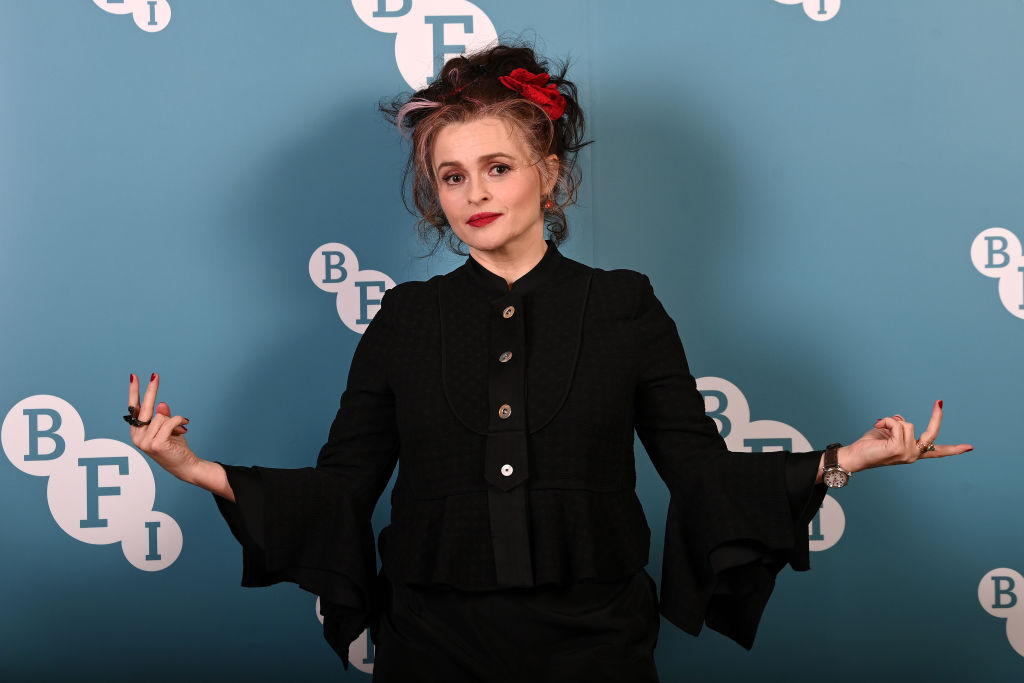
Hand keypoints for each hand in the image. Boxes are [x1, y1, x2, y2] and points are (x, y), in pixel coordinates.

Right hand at [127, 372, 197, 480]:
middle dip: (150, 390)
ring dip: (175, 420)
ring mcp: (144, 441)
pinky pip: (169, 421)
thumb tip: (161, 404)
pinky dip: (179, 421)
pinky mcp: (155, 444)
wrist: (185, 466)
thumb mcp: (168, 429)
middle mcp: (137, 437)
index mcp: (137, 432)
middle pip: (144, 408)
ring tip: (181, 429)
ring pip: (161, 416)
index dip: (134, 392)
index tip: (134, 376)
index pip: (134, 408)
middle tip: (154, 375)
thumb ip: (162, 417)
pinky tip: (185, 428)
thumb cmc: (175, 447)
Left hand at [837, 400, 972, 473]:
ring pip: (907, 424)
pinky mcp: (899, 449)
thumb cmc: (869, 444)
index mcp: (912, 452)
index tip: (970, 448)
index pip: (937, 452)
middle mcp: (913, 455)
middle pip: (932, 433)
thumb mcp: (888, 432)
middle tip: (939, 402)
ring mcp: (907, 453)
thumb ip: (899, 427)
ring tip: (880, 429)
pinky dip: (886, 422)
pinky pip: (897, 424)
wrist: (854, 456)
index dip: (954, 449)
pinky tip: (878, 428)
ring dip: (891, 422)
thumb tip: (902, 420)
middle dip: (936, 417)